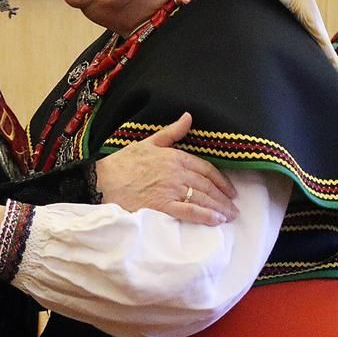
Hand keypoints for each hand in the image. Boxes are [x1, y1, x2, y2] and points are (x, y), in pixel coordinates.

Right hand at [95, 112, 237, 224]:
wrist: (103, 181)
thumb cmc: (124, 163)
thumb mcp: (149, 142)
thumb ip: (172, 132)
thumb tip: (189, 116)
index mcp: (175, 156)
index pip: (206, 168)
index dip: (221, 180)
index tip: (230, 190)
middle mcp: (176, 173)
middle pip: (207, 185)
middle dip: (223, 197)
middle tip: (234, 207)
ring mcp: (171, 190)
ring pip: (202, 198)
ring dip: (219, 207)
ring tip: (229, 216)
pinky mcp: (163, 206)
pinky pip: (190, 212)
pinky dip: (205, 216)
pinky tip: (216, 220)